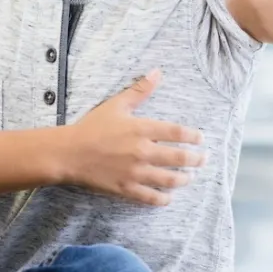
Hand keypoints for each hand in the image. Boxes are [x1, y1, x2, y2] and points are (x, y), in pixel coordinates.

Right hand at [64, 69, 204, 205]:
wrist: (68, 153)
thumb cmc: (91, 127)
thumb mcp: (116, 105)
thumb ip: (139, 90)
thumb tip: (157, 72)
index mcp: (142, 129)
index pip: (177, 133)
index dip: (193, 137)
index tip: (201, 139)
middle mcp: (142, 151)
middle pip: (178, 157)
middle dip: (195, 159)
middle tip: (203, 160)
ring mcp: (135, 172)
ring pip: (168, 179)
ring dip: (183, 179)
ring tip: (190, 178)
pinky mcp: (125, 188)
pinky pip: (149, 197)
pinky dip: (162, 199)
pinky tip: (168, 198)